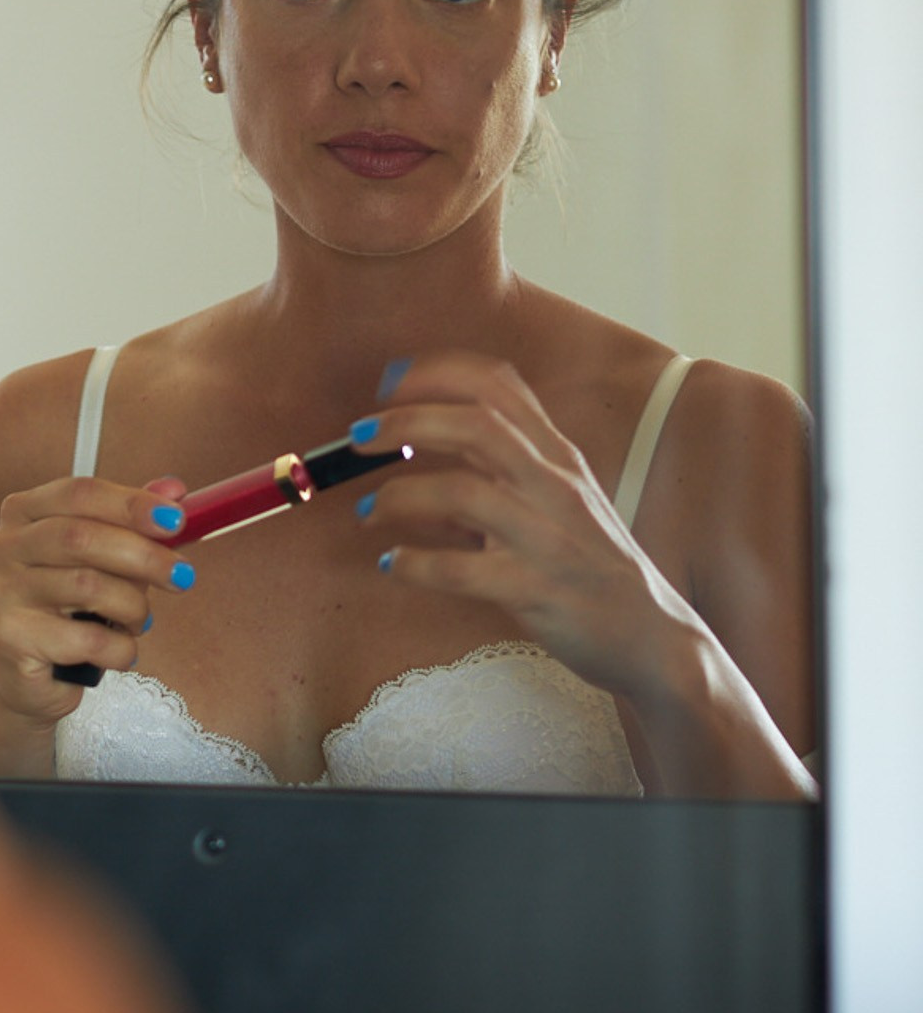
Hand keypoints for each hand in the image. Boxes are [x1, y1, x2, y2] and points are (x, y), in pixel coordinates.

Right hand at [0, 472, 191, 743]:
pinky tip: (120, 652)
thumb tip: (175, 490)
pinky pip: (87, 638)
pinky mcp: (11, 639)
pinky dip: (120, 648)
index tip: (177, 520)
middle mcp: (3, 548)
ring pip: (88, 587)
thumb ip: (132, 524)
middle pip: (81, 537)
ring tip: (140, 621)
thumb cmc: (66, 611)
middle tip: (182, 576)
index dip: (131, 504)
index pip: (79, 493)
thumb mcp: (101, 561)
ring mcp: (1, 593)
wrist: (25, 678)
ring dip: (133, 607)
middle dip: (143, 556)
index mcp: (23, 513)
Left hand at [353, 352, 698, 705]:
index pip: (499, 386)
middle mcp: (557, 487)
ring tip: (367, 512)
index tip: (389, 383)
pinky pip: (461, 570)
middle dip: (408, 422)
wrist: (653, 638)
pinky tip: (393, 564)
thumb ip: (496, 470)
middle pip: (478, 425)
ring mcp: (549, 538)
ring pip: (464, 492)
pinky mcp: (537, 590)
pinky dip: (416, 563)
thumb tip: (417, 448)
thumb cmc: (592, 567)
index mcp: (558, 458)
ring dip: (400, 496)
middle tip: (358, 437)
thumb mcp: (556, 502)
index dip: (437, 374)